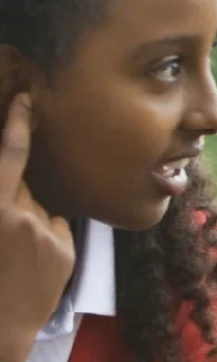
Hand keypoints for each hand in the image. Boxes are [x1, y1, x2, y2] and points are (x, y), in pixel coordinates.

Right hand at [0, 94, 73, 361]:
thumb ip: (2, 198)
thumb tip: (11, 180)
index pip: (7, 156)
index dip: (16, 124)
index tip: (27, 99)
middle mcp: (17, 213)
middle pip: (22, 184)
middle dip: (13, 195)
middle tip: (4, 227)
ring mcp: (45, 230)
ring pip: (39, 207)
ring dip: (28, 219)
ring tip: (13, 254)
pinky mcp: (65, 248)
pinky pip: (56, 228)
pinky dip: (46, 237)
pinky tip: (33, 262)